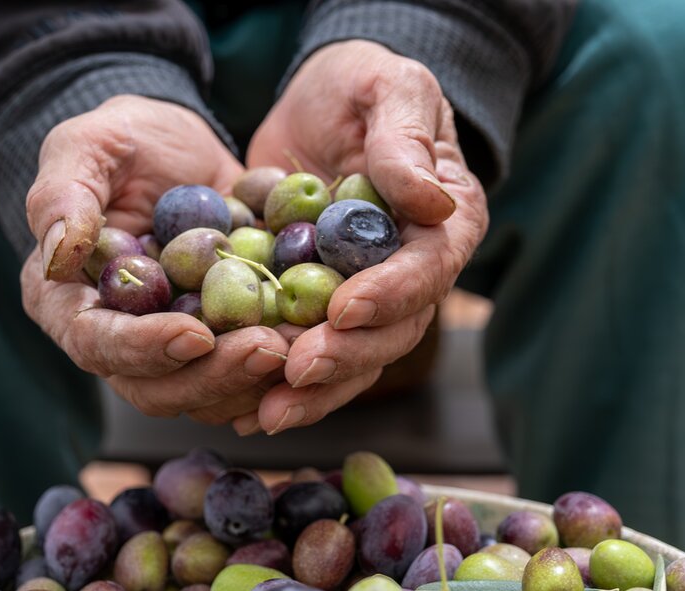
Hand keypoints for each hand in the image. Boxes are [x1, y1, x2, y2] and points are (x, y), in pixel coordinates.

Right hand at [22, 96, 288, 421]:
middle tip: (268, 349)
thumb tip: (58, 254)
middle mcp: (116, 339)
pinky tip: (320, 343)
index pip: (96, 344)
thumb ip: (63, 195)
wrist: (181, 149)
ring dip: (253, 380)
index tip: (195, 334)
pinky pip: (247, 374)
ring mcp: (171, 348)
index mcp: (69, 302)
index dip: (143, 348)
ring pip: (206, 393)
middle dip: (213, 375)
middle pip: (155, 388)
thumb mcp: (86, 146)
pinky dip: (283, 366)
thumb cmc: (122, 141)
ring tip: (302, 347)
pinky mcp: (220, 342)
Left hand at [239, 40, 487, 434]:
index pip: (428, 270)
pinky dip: (276, 383)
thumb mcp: (389, 88)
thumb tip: (430, 201)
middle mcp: (412, 271)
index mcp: (445, 224)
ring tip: (262, 413)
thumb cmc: (365, 84)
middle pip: (391, 331)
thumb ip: (404, 140)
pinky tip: (240, 407)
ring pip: (351, 357)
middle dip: (344, 356)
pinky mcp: (320, 304)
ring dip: (310, 391)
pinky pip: (306, 352)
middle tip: (294, 372)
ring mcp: (366, 295)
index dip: (390, 295)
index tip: (344, 311)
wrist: (321, 103)